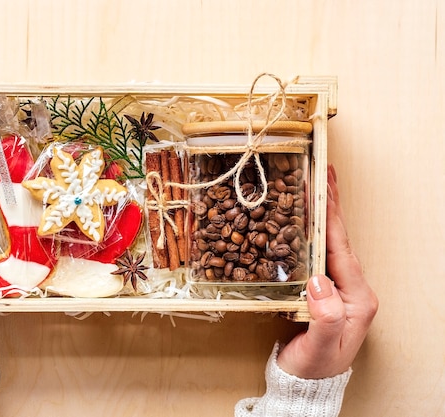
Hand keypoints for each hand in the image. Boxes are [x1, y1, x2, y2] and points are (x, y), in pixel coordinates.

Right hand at [277, 165, 377, 378]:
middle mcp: (351, 290)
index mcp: (358, 299)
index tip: (325, 190)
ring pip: (329, 244)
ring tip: (314, 189)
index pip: (342, 250)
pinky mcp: (321, 291)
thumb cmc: (313, 368)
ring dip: (322, 216)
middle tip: (323, 175)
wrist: (304, 383)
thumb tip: (319, 282)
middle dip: (331, 207)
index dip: (332, 219)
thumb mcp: (319, 348)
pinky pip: (317, 255)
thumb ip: (324, 318)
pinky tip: (301, 221)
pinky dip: (311, 233)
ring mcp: (336, 289)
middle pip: (339, 240)